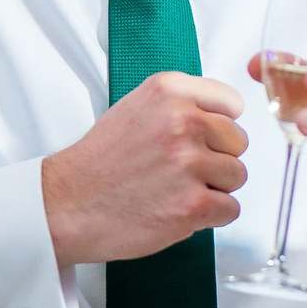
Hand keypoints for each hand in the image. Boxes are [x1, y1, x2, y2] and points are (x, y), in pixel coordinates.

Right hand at [42, 71, 245, 265]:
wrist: (67, 205)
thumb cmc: (98, 163)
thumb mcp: (135, 109)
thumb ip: (179, 106)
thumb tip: (221, 118)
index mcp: (168, 91)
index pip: (232, 103)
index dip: (220, 126)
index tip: (202, 139)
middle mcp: (182, 121)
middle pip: (239, 141)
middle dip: (218, 159)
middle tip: (183, 171)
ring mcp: (188, 163)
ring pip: (237, 176)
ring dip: (215, 189)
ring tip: (177, 190)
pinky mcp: (192, 204)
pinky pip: (230, 209)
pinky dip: (211, 216)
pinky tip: (179, 210)